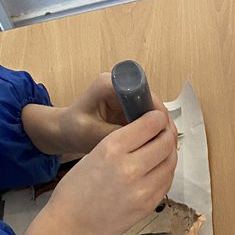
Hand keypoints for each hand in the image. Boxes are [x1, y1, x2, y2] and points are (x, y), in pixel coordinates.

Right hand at [21, 109, 177, 234]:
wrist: (73, 226)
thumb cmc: (77, 188)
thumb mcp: (94, 153)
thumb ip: (122, 142)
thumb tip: (148, 131)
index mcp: (112, 148)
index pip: (151, 124)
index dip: (158, 117)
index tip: (157, 116)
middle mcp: (131, 167)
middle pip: (166, 142)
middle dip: (168, 133)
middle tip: (164, 131)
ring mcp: (143, 189)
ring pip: (171, 162)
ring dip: (170, 152)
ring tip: (162, 148)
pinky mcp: (149, 205)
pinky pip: (167, 181)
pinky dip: (166, 171)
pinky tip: (159, 167)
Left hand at [22, 72, 172, 158]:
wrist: (64, 131)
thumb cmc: (73, 129)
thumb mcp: (93, 134)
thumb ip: (116, 134)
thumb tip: (144, 140)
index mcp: (109, 84)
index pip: (142, 92)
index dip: (156, 111)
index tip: (163, 131)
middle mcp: (120, 86)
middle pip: (151, 102)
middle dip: (162, 123)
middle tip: (170, 146)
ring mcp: (126, 98)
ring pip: (152, 112)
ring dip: (160, 130)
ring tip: (167, 151)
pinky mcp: (129, 109)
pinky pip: (147, 120)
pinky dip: (153, 134)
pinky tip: (158, 149)